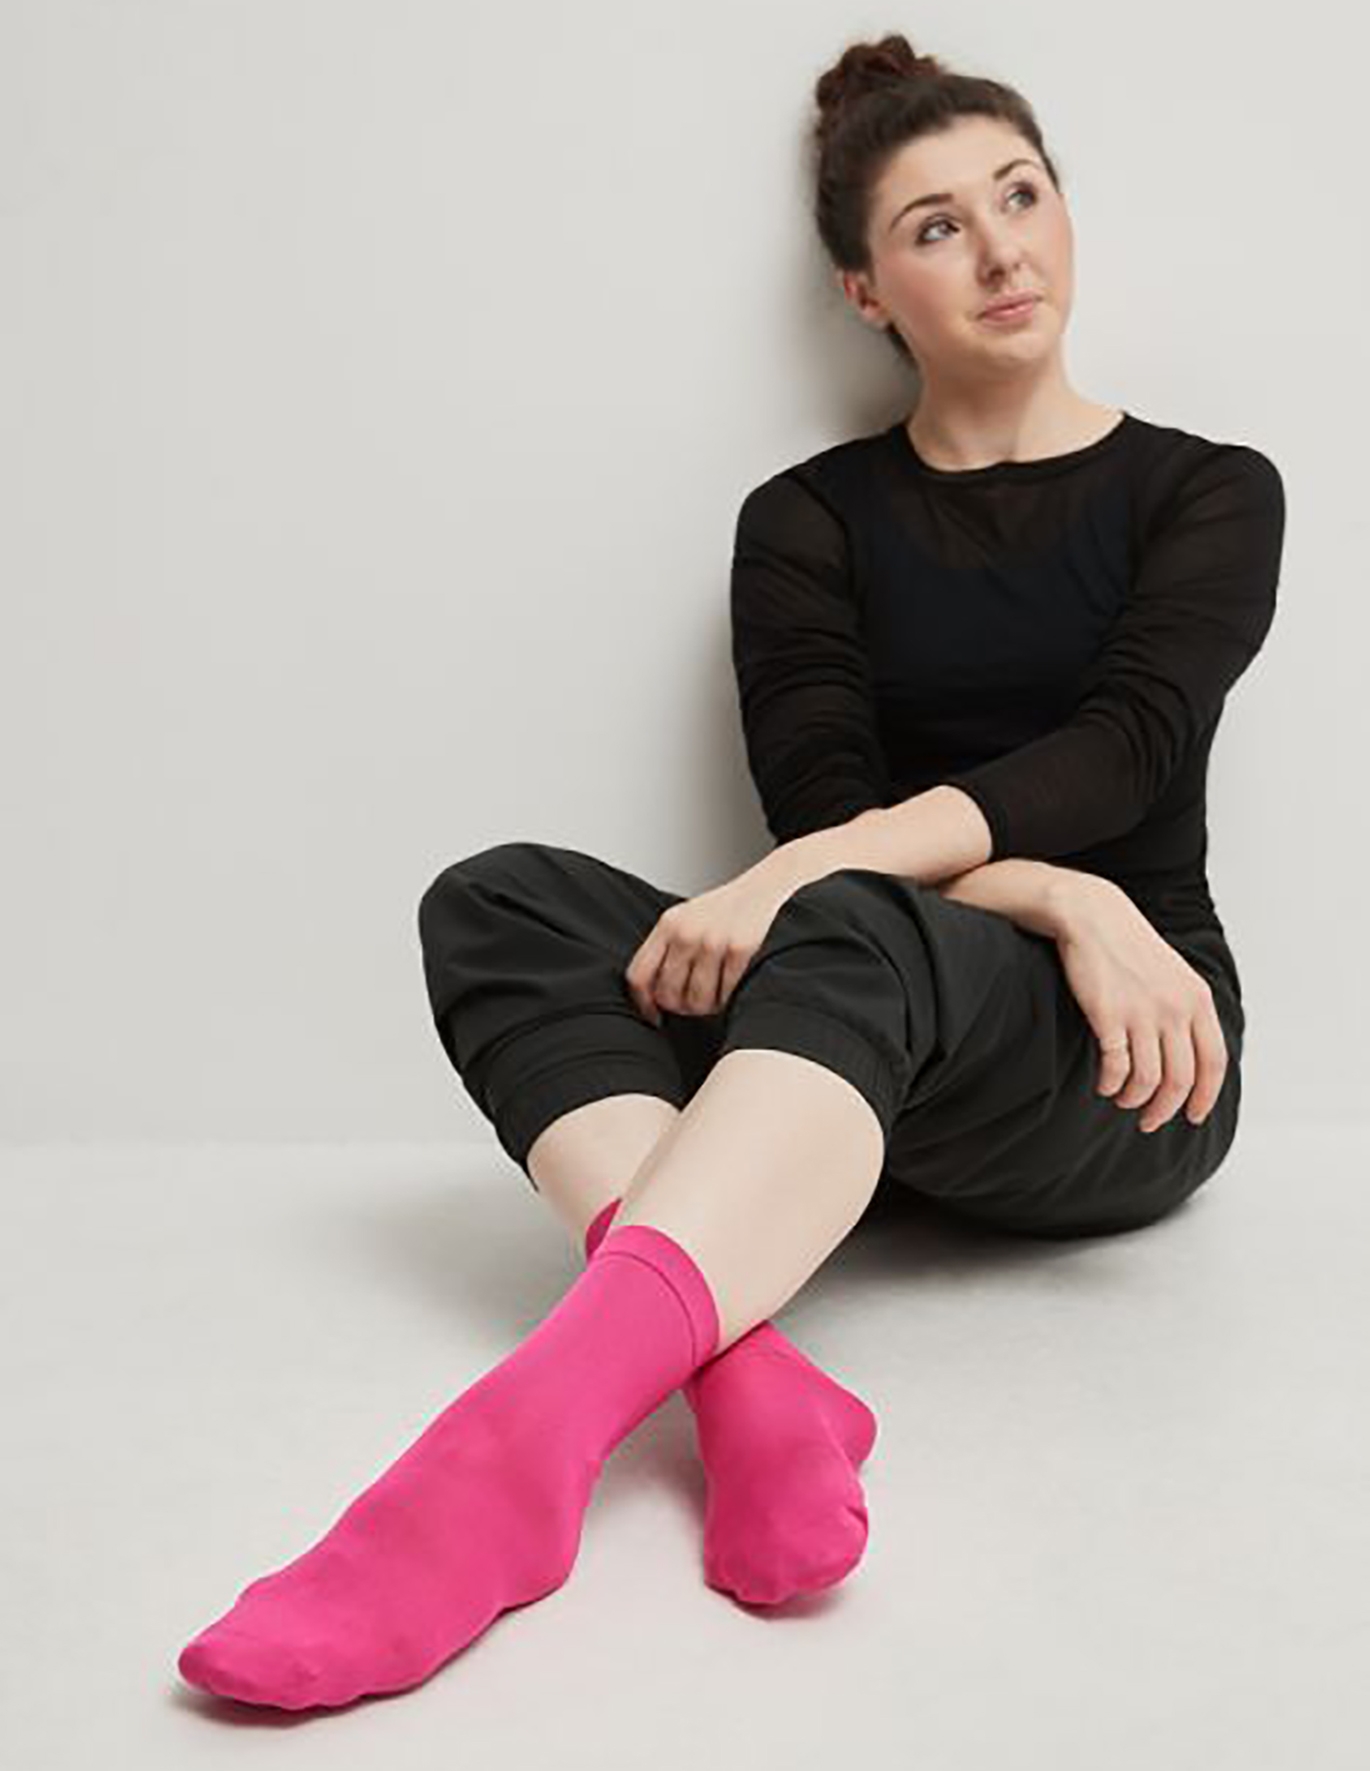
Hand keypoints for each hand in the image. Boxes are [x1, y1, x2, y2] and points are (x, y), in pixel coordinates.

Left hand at [624, 858, 799, 1026]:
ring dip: (706, 1007)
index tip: (653, 1014)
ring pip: (696, 1000)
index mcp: (668, 925)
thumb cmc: (726, 909)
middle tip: (692, 1004)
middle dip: (680, 1007)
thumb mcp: (686, 920)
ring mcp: (713, 940)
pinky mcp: (740, 948)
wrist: (765, 888)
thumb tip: (651, 995)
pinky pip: (725, 994)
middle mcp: (686, 932)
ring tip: (714, 996)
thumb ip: (667, 950)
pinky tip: (730, 988)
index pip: (639, 975)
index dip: (643, 1002)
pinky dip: (727, 998)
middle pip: (667, 993)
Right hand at [1053, 881, 1228, 1132]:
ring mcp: (1142, 1012)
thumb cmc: (1128, 947)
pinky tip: (1104, 1084)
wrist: (1091, 916)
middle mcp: (1175, 1008)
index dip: (1205, 1097)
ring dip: (1134, 1099)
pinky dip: (1111, 1084)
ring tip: (1122, 1100)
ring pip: (1147, 1080)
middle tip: (1151, 1122)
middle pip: (1180, 1080)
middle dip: (1166, 1110)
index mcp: (1197, 999)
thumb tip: (1189, 1058)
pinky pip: (1115, 1067)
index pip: (1213, 1063)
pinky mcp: (1108, 1015)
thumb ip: (1186, 1012)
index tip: (1194, 1117)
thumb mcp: (1174, 975)